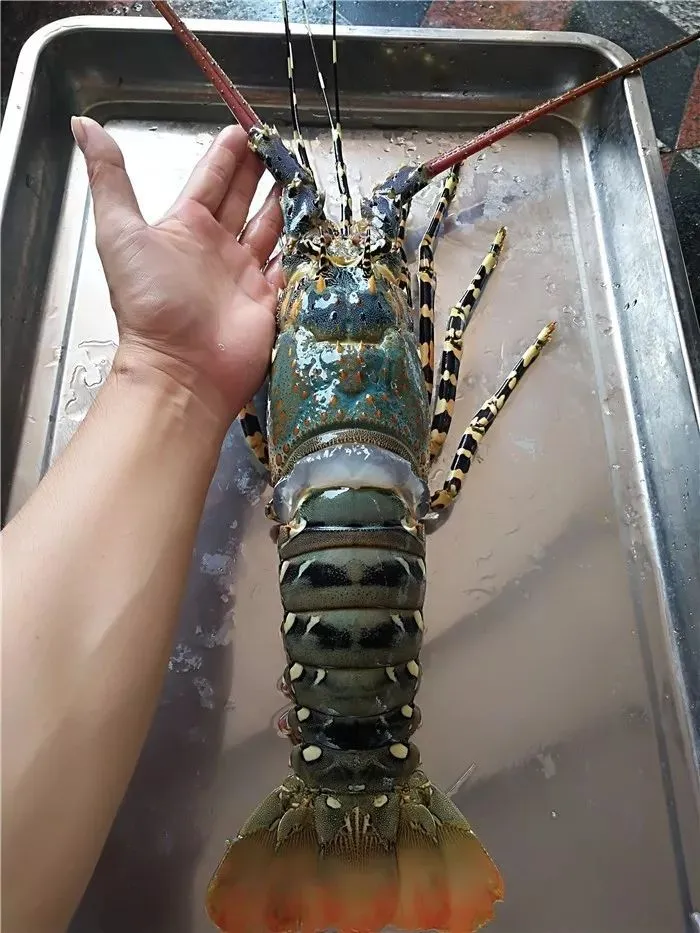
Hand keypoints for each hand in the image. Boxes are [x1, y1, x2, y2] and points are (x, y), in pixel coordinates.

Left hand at [72, 116, 282, 426]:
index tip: (244, 128)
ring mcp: (245, 275)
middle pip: (243, 201)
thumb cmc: (150, 303)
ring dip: (285, 204)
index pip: (209, 182)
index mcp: (184, 229)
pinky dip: (303, 247)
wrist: (182, 368)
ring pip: (270, 229)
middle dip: (260, 172)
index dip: (226, 155)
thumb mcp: (120, 234)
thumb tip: (84, 126)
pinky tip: (316, 224)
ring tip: (302, 176)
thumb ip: (110, 179)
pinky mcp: (270, 299)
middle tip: (278, 146)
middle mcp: (216, 249)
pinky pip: (291, 266)